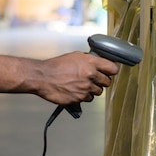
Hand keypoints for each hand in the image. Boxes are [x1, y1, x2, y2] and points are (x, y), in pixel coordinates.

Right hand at [0, 51, 119, 105]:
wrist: (42, 77)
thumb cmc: (56, 65)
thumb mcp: (74, 56)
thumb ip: (88, 60)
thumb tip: (97, 62)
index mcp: (90, 62)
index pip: (113, 68)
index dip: (112, 70)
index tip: (110, 71)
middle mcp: (90, 75)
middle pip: (107, 82)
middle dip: (101, 81)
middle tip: (93, 79)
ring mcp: (85, 88)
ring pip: (98, 92)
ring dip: (92, 90)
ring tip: (81, 85)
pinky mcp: (79, 98)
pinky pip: (88, 99)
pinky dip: (83, 96)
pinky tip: (75, 90)